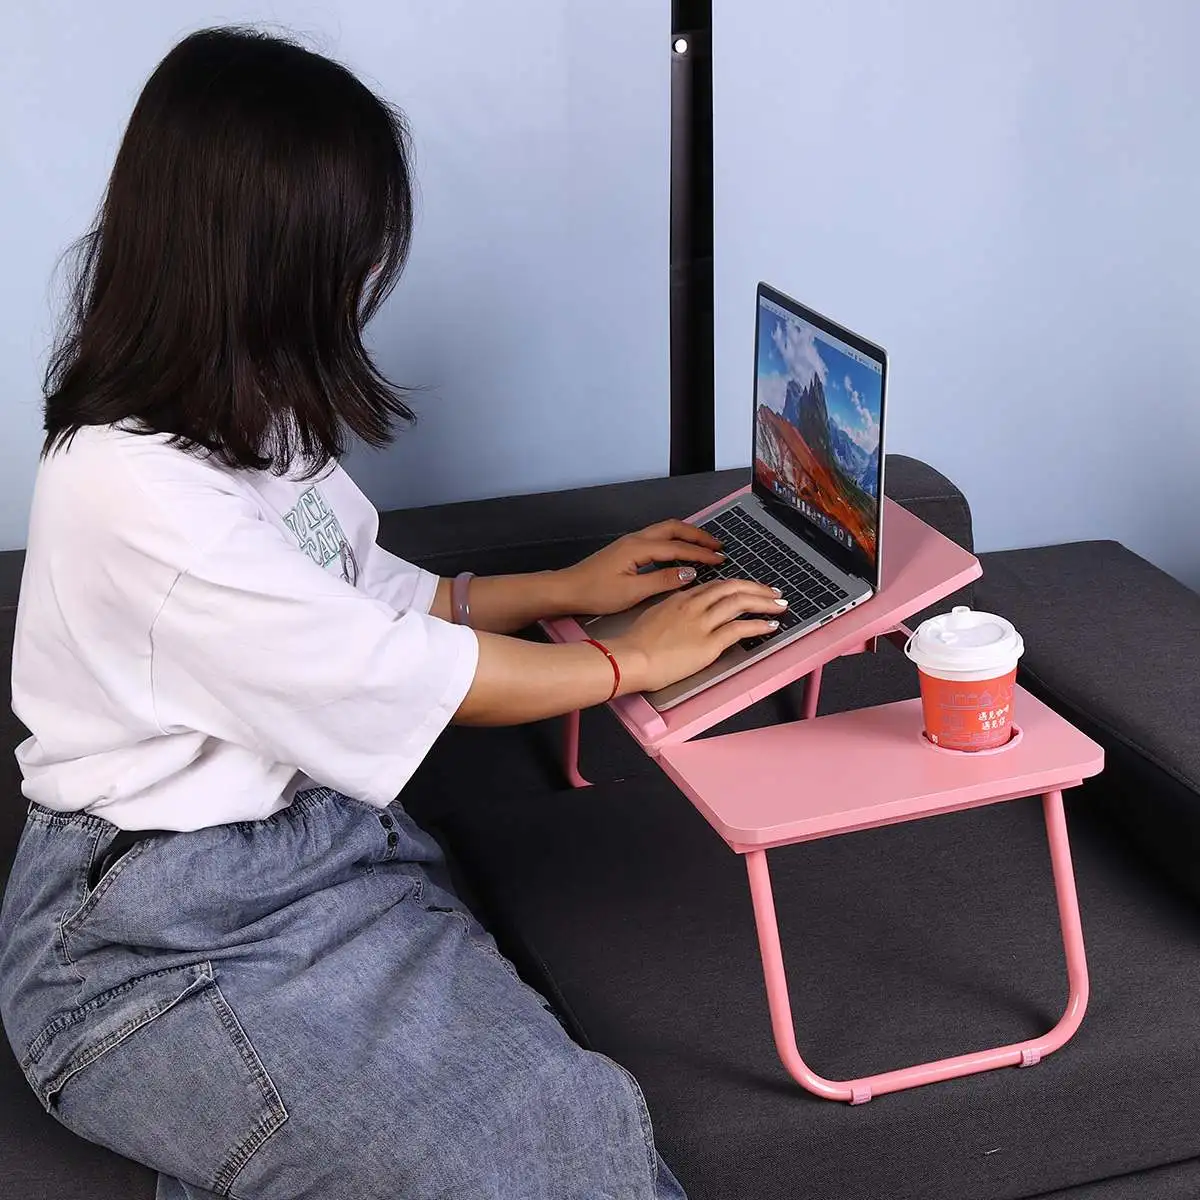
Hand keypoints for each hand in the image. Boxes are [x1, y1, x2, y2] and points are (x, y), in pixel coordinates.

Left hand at [556, 521, 724, 616]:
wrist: (567, 590)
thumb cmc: (595, 592)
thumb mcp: (632, 591)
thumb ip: (663, 581)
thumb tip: (690, 574)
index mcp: (639, 548)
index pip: (678, 547)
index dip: (701, 553)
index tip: (720, 559)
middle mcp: (636, 539)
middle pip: (674, 528)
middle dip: (698, 536)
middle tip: (717, 546)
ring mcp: (630, 542)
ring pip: (665, 531)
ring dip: (686, 536)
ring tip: (704, 546)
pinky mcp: (626, 549)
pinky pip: (657, 538)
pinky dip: (674, 541)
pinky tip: (679, 553)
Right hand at [609, 579, 785, 693]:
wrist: (631, 658)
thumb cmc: (636, 644)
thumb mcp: (655, 616)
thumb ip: (673, 611)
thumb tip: (684, 613)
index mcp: (681, 598)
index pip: (716, 585)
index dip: (737, 585)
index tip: (750, 588)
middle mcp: (694, 605)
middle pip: (733, 588)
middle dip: (757, 588)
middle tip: (773, 592)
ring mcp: (703, 623)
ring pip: (740, 603)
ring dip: (764, 602)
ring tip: (779, 605)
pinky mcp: (709, 643)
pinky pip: (740, 628)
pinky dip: (758, 625)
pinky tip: (769, 626)